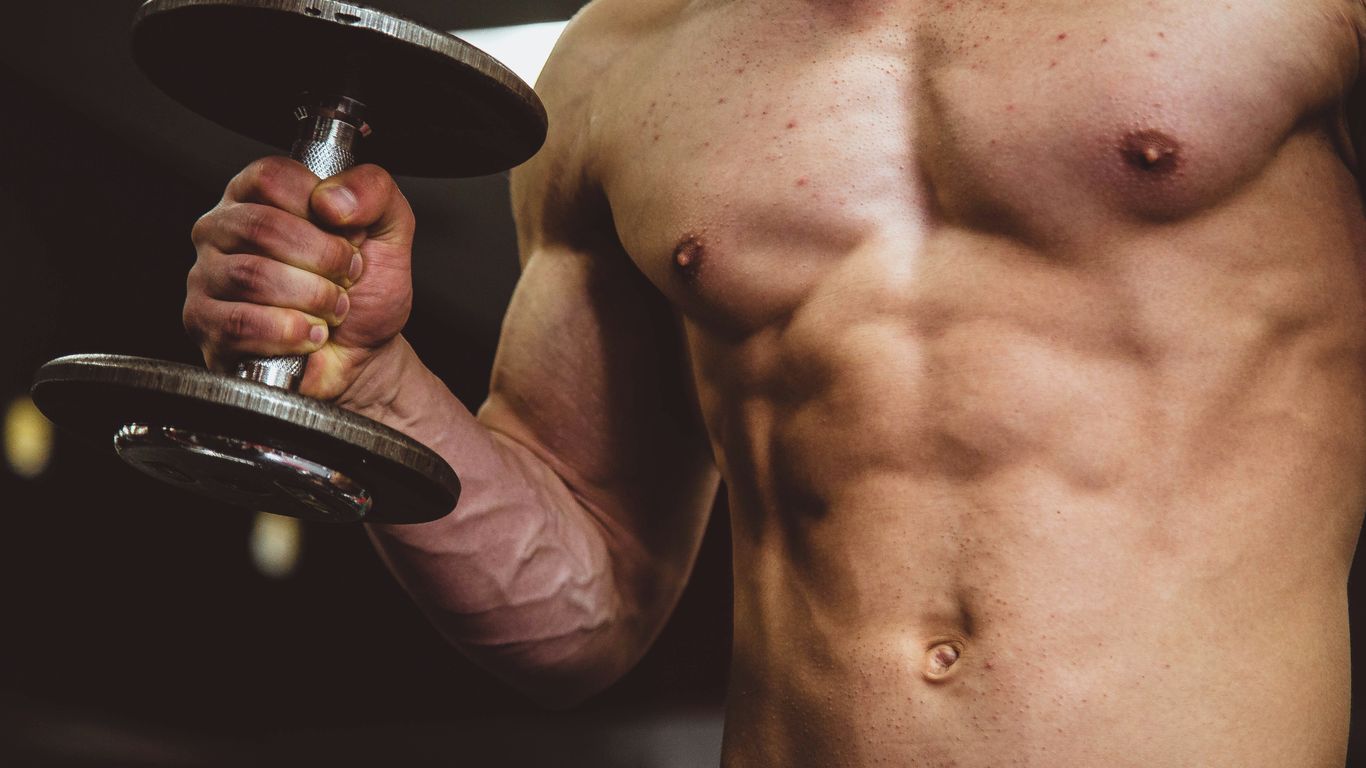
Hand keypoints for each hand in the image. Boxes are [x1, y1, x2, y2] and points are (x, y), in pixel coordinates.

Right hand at [184, 156, 415, 403]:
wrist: (364, 355)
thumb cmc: (366, 290)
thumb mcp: (389, 229)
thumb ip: (374, 190)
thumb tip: (331, 199)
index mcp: (259, 194)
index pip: (272, 177)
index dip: (322, 211)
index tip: (350, 236)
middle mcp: (223, 228)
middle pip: (262, 228)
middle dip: (323, 259)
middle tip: (346, 278)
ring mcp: (208, 275)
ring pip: (252, 277)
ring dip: (312, 298)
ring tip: (332, 308)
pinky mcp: (206, 324)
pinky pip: (241, 324)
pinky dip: (290, 332)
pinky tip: (310, 334)